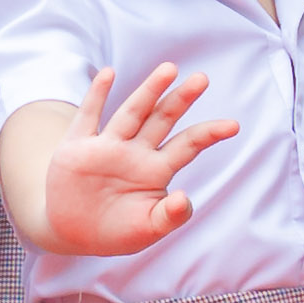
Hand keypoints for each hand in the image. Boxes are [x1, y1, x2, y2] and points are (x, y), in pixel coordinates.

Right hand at [36, 63, 228, 259]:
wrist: (71, 233)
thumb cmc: (115, 231)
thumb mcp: (148, 230)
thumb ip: (170, 216)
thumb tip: (184, 198)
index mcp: (156, 170)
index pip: (187, 145)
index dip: (208, 134)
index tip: (233, 126)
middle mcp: (134, 153)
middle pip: (162, 120)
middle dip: (181, 100)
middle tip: (202, 79)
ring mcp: (106, 147)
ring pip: (131, 113)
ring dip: (149, 91)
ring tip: (169, 70)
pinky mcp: (77, 147)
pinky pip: (88, 117)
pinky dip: (97, 95)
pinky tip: (109, 74)